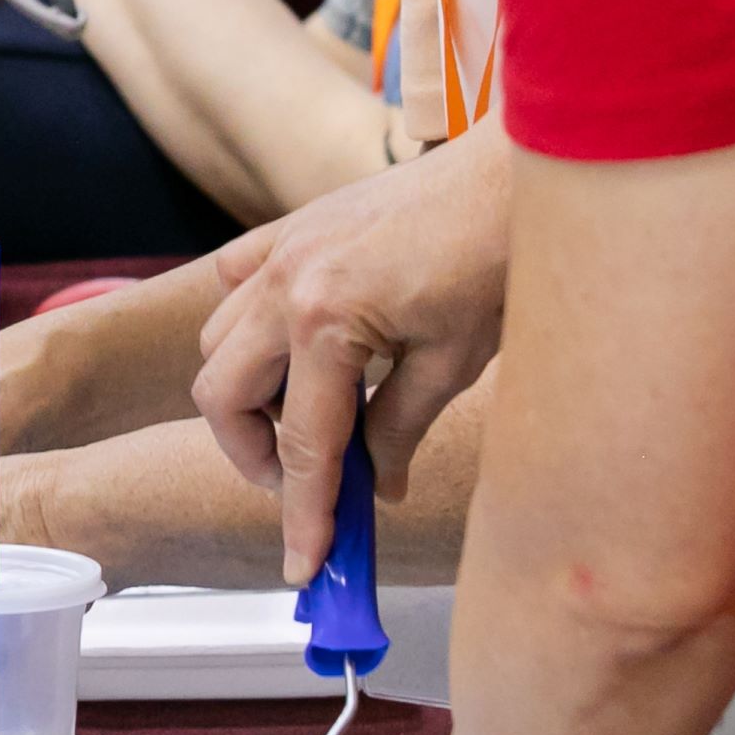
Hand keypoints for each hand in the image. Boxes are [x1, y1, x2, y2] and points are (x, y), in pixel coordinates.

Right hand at [194, 128, 511, 581]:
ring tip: (314, 418)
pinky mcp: (294, 228)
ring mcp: (282, 250)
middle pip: (223, 396)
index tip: (305, 566)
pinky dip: (247, 325)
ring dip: (249, 395)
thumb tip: (377, 486)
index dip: (305, 515)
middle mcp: (285, 283)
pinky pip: (234, 282)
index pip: (305, 446)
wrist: (516, 169)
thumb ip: (398, 430)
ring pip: (217, 342)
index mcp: (326, 320)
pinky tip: (293, 348)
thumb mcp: (454, 362)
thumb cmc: (499, 254)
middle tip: (309, 487)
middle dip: (256, 457)